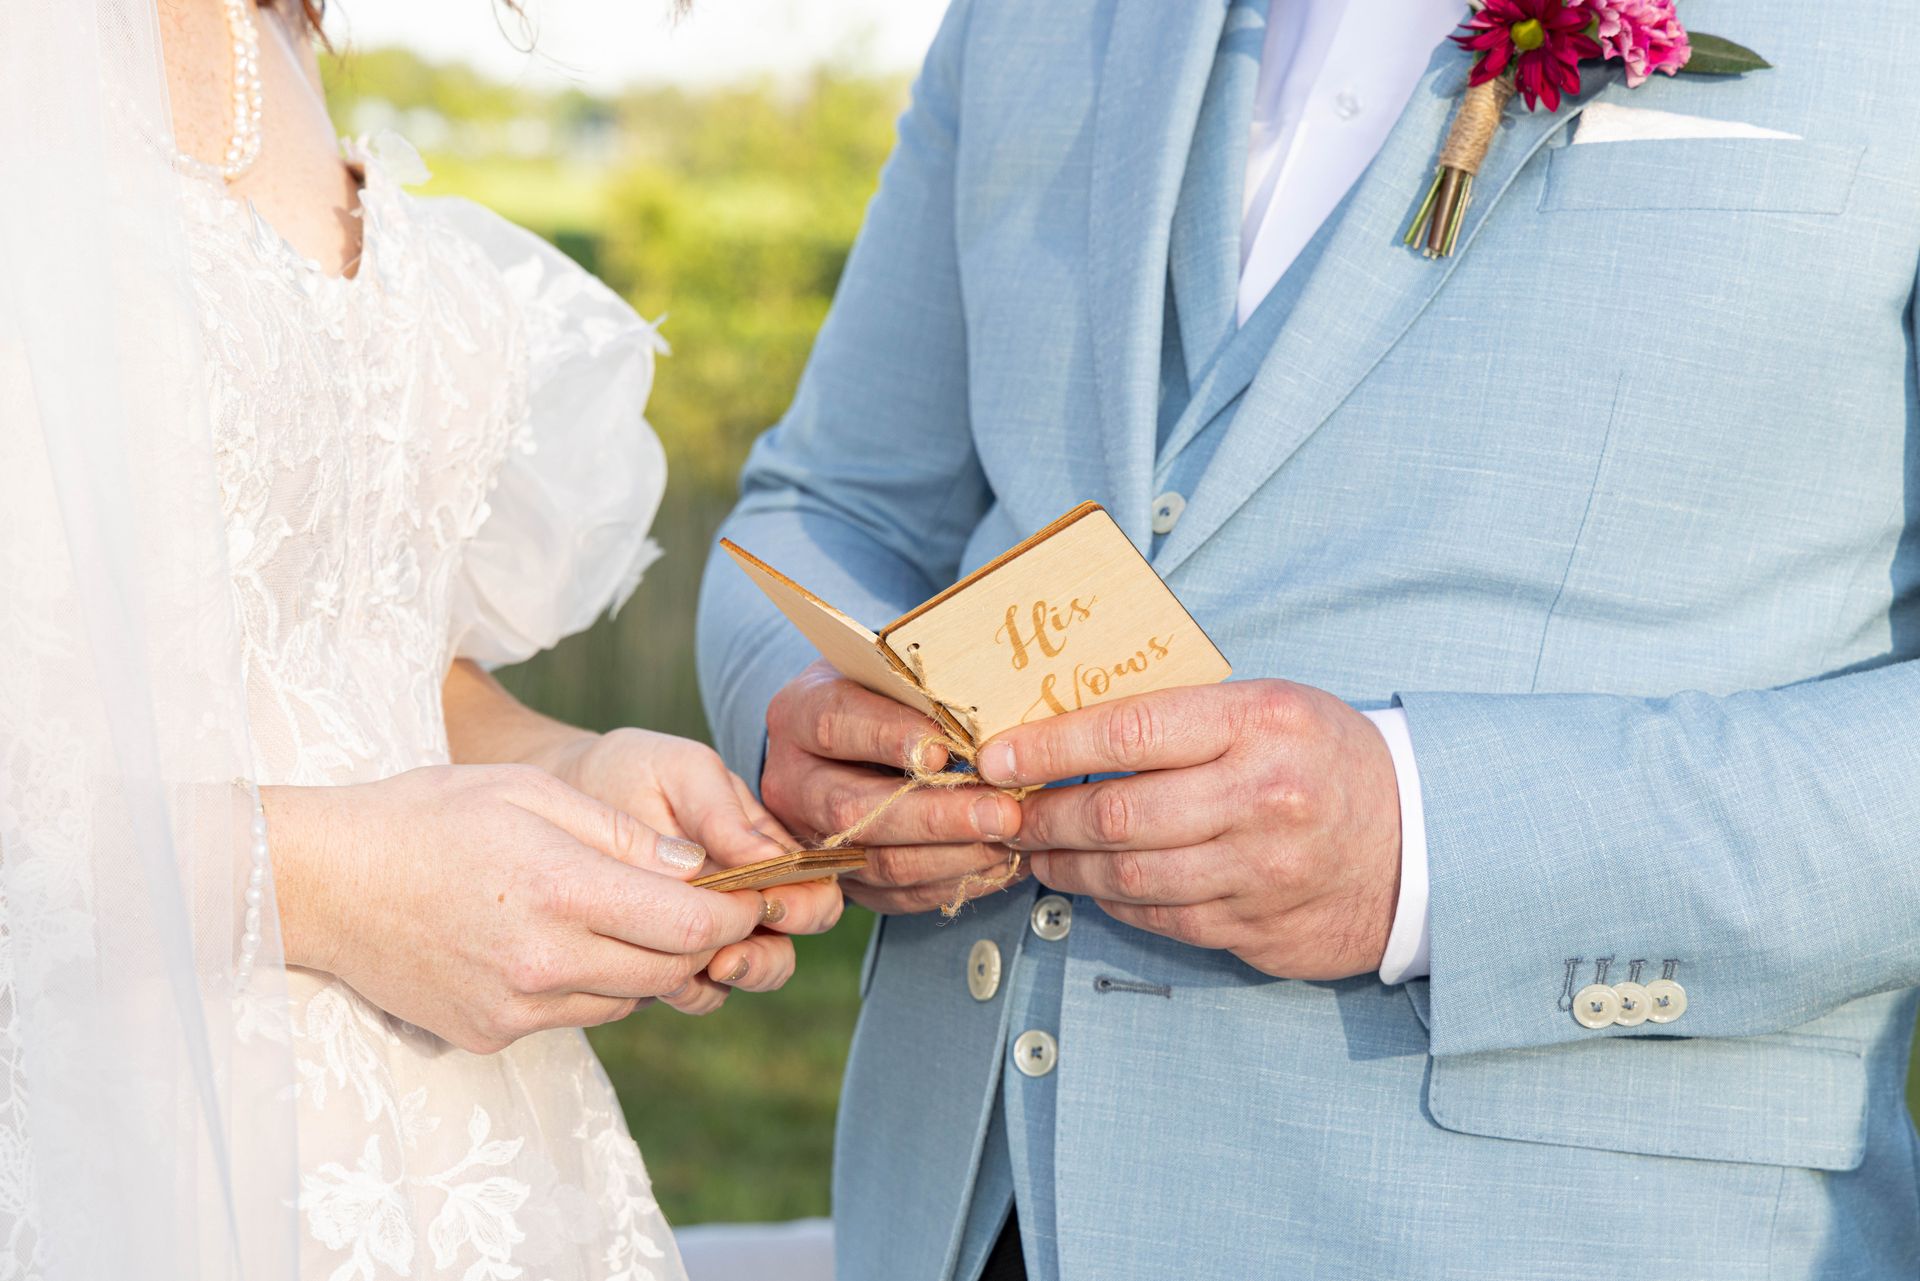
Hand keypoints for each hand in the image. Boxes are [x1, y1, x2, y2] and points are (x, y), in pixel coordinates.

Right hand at [266, 764, 776, 1052]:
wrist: (324, 880)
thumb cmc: (429, 816)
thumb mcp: (530, 794)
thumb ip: (621, 835)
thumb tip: (696, 868)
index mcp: (561, 891)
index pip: (687, 926)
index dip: (732, 914)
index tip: (747, 896)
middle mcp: (543, 963)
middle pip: (668, 971)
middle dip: (698, 941)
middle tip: (698, 907)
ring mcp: (514, 1008)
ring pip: (626, 1000)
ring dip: (643, 965)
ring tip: (616, 917)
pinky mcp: (490, 1034)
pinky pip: (572, 1016)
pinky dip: (587, 987)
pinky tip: (554, 944)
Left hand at [535, 726, 844, 1009]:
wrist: (563, 791)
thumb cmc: (630, 771)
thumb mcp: (681, 771)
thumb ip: (724, 812)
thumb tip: (772, 855)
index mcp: (764, 847)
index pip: (813, 887)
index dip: (803, 903)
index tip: (767, 902)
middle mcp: (745, 894)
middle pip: (789, 943)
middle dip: (769, 955)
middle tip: (730, 951)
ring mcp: (709, 929)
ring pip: (750, 974)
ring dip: (736, 976)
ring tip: (705, 965)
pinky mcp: (668, 955)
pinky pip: (699, 991)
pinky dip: (692, 990)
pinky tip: (665, 975)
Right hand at [761, 661, 1025, 913]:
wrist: (848, 739)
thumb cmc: (881, 694)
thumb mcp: (888, 672)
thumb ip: (920, 690)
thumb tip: (984, 718)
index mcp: (797, 715)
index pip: (835, 726)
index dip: (889, 737)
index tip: (945, 749)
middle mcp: (793, 783)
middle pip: (853, 810)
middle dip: (936, 816)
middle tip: (1002, 812)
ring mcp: (812, 839)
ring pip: (879, 862)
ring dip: (954, 856)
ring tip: (1011, 839)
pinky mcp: (845, 879)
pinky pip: (899, 895)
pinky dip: (955, 882)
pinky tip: (1000, 863)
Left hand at [976, 681, 1400, 979]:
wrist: (1418, 841)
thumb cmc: (1322, 758)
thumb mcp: (1266, 708)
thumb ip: (1180, 716)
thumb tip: (1065, 725)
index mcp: (1259, 722)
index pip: (1130, 729)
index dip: (1049, 746)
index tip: (997, 755)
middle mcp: (1262, 797)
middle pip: (1118, 814)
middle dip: (1044, 817)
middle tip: (1006, 813)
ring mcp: (1261, 872)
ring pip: (1131, 877)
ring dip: (1067, 867)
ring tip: (1036, 851)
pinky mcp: (1259, 927)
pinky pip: (1162, 918)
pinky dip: (1114, 901)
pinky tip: (1093, 883)